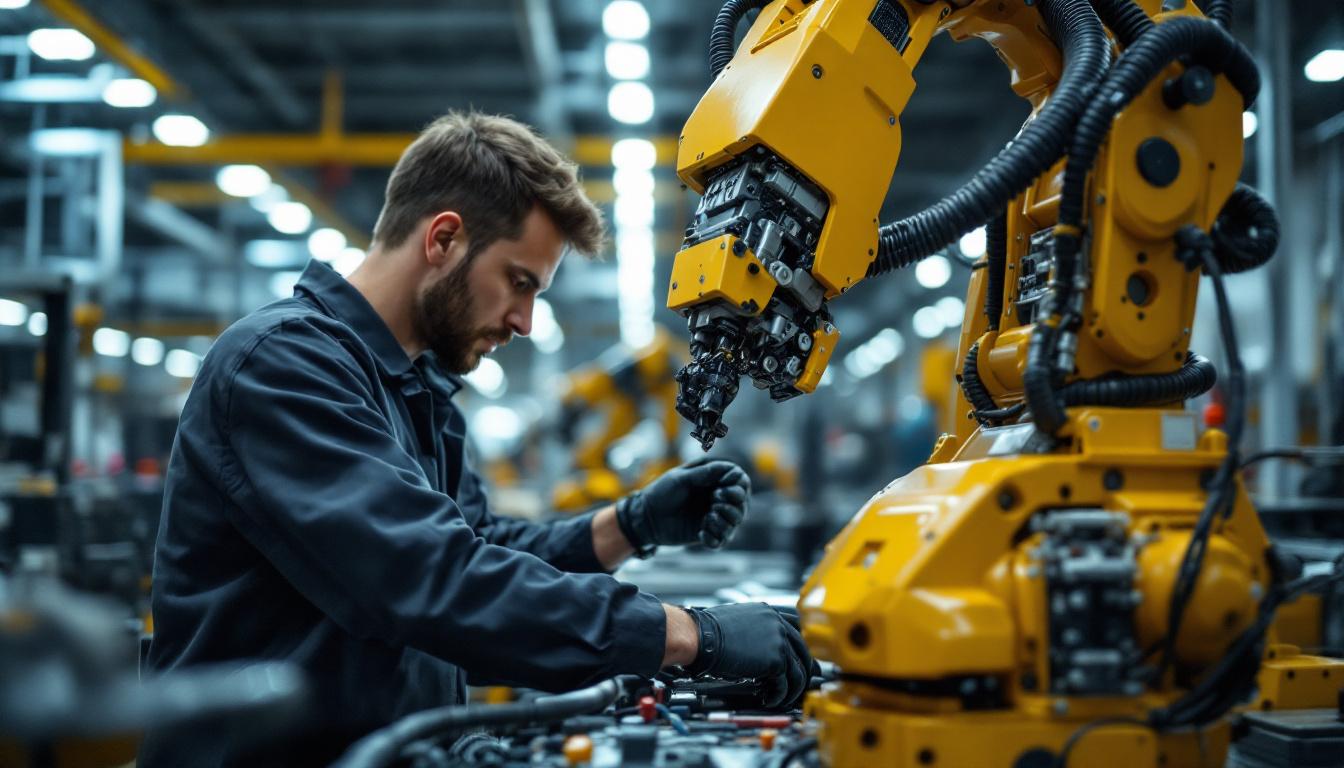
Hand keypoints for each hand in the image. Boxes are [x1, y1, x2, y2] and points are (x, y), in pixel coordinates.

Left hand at [615, 460, 748, 553]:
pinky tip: (700, 533)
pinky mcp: (706, 534)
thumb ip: (704, 473)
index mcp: (713, 481)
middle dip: (733, 505)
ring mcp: (712, 517)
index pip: (740, 481)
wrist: (645, 518)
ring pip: (735, 523)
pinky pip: (721, 541)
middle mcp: (717, 499)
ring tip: (708, 518)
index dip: (738, 485)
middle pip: (742, 504)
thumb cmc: (660, 493)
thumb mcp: (680, 478)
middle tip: (715, 502)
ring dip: (726, 521)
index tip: (722, 488)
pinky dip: (714, 538)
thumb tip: (729, 469)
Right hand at [682, 603, 812, 709]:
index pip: (797, 627)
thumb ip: (756, 629)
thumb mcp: (738, 621)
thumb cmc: (709, 630)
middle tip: (805, 683)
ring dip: (793, 689)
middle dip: (806, 669)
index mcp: (769, 612)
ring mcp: (779, 641)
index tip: (805, 658)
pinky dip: (780, 696)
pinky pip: (786, 684)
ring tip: (783, 698)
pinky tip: (770, 700)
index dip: (803, 645)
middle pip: (803, 650)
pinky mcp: (775, 660)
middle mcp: (778, 624)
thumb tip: (760, 648)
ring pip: (798, 671)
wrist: (701, 637)